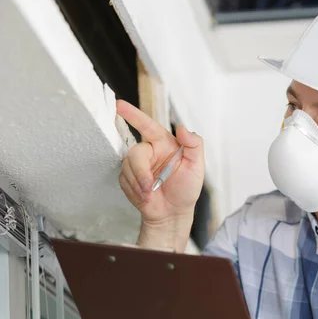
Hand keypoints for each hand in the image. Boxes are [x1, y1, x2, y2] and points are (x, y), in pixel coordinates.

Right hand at [117, 100, 204, 251]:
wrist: (174, 213)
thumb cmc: (187, 188)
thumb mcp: (197, 166)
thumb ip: (194, 145)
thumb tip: (182, 128)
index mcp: (164, 144)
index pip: (148, 125)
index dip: (134, 115)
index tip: (119, 105)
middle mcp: (149, 152)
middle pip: (135, 152)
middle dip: (140, 171)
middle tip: (149, 187)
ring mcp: (137, 165)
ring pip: (127, 167)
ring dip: (138, 184)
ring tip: (151, 194)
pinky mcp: (127, 178)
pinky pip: (124, 180)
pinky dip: (134, 191)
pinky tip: (146, 197)